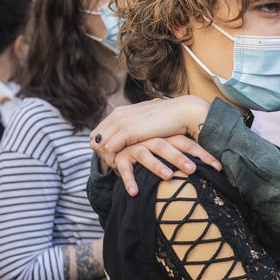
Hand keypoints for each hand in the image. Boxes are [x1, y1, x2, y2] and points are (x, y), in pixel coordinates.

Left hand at [90, 96, 210, 166]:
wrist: (183, 112)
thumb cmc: (171, 119)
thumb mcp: (148, 121)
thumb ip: (138, 125)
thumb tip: (138, 131)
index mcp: (121, 112)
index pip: (100, 131)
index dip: (104, 145)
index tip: (114, 157)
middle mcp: (117, 115)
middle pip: (95, 138)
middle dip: (101, 152)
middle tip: (113, 165)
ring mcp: (120, 122)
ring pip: (100, 144)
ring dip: (107, 157)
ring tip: (117, 168)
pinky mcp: (126, 131)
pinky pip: (109, 149)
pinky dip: (113, 159)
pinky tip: (123, 167)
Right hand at [113, 134, 220, 195]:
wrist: (118, 144)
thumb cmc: (151, 150)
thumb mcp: (168, 148)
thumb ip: (185, 155)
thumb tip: (213, 169)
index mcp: (167, 137)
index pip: (187, 143)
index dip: (202, 154)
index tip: (218, 167)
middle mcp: (151, 139)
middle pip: (166, 146)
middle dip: (180, 158)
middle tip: (193, 170)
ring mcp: (135, 147)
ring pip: (146, 154)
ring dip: (157, 165)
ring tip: (168, 177)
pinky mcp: (120, 157)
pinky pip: (124, 168)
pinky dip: (129, 180)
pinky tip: (134, 192)